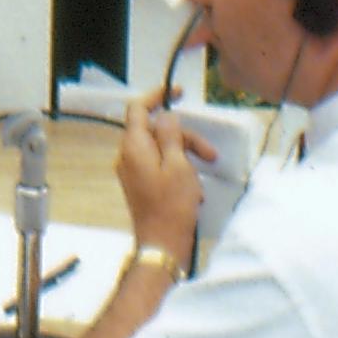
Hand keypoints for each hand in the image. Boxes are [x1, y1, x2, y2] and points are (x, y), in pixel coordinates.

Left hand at [115, 97, 209, 262]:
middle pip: (155, 130)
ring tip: (203, 175)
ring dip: (185, 156)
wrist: (162, 245)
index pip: (138, 108)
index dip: (157, 96)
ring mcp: (133, 172)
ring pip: (160, 149)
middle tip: (209, 153)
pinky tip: (193, 188)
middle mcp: (128, 156)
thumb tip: (166, 115)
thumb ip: (171, 135)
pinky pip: (159, 166)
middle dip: (184, 137)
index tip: (178, 92)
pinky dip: (178, 170)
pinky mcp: (141, 185)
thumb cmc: (172, 206)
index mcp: (133, 146)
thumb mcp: (178, 164)